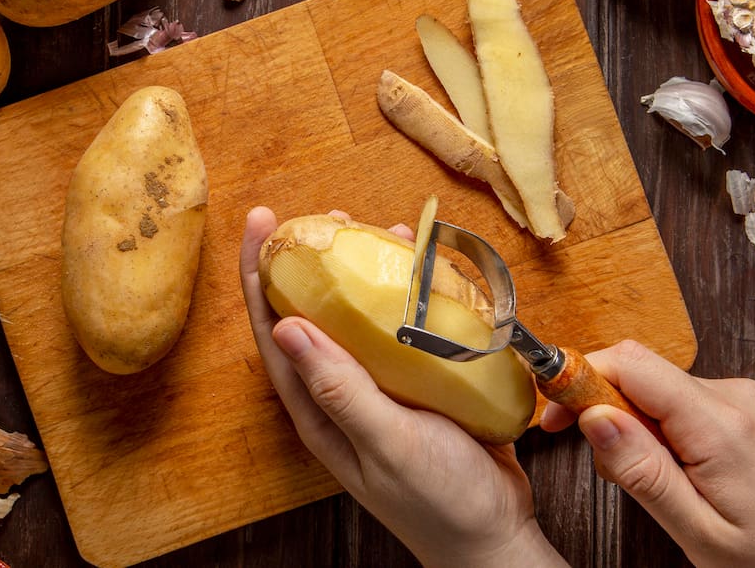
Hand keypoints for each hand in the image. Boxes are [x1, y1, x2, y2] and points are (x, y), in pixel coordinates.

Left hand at [239, 207, 565, 567]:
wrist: (495, 536)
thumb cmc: (439, 501)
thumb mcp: (386, 443)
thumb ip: (338, 389)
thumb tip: (285, 327)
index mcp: (318, 408)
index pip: (274, 329)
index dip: (260, 274)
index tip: (261, 222)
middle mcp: (341, 392)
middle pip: (312, 313)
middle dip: (312, 261)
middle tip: (330, 217)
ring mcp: (380, 387)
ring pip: (360, 316)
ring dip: (363, 272)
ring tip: (375, 232)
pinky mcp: (417, 384)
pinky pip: (404, 328)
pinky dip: (410, 294)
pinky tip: (426, 270)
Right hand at [540, 340, 754, 565]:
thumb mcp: (698, 530)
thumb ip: (642, 472)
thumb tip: (593, 418)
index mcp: (720, 426)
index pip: (632, 364)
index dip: (581, 376)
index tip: (552, 408)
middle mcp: (731, 395)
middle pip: (637, 370)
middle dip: (599, 403)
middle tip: (585, 452)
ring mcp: (737, 394)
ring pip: (652, 385)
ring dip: (627, 419)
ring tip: (643, 476)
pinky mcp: (737, 401)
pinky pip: (674, 396)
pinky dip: (653, 423)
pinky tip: (667, 466)